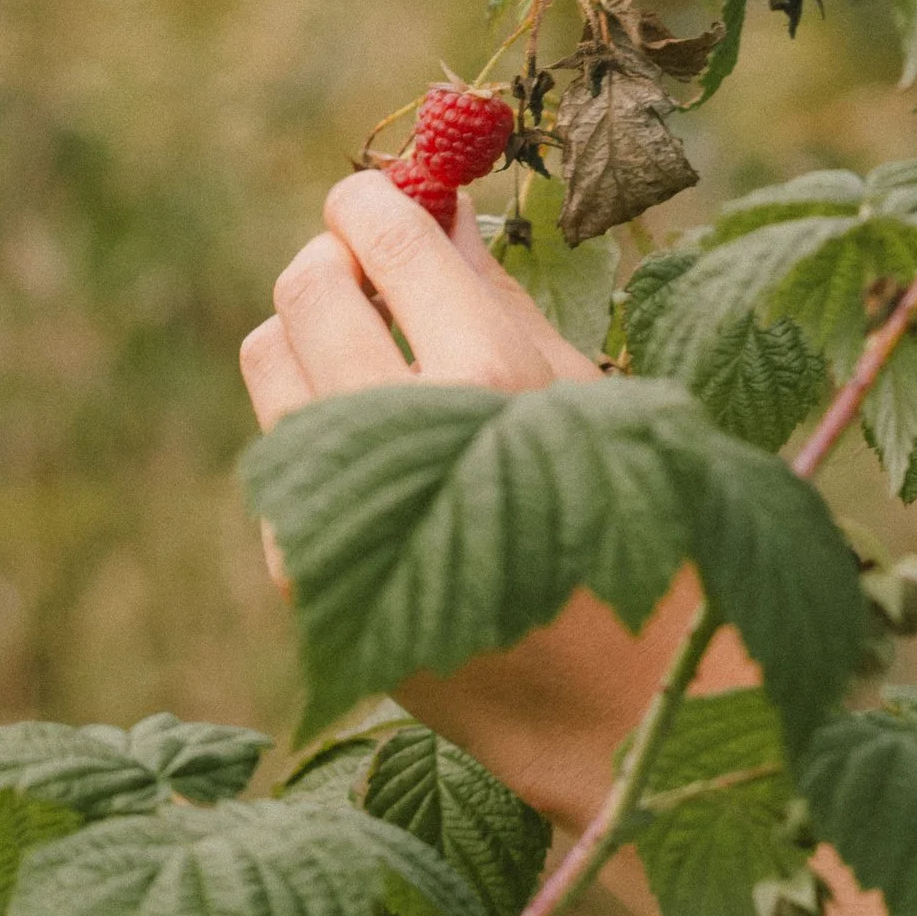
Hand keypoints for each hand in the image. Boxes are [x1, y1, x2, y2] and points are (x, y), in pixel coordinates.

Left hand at [239, 171, 677, 829]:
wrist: (619, 718)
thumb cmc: (649, 539)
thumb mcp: (596, 401)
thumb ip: (499, 298)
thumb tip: (437, 206)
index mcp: (488, 379)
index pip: (380, 236)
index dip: (374, 200)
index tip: (388, 197)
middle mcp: (396, 434)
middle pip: (302, 287)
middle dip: (336, 259)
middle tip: (382, 271)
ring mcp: (330, 508)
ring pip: (267, 359)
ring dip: (313, 333)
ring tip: (384, 356)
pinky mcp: (297, 569)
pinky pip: (279, 449)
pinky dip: (320, 424)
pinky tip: (393, 456)